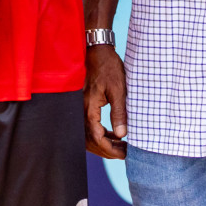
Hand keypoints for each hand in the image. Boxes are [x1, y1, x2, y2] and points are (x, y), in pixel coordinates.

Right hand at [84, 44, 128, 158]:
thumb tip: (122, 135)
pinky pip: (88, 126)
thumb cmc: (108, 67)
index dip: (110, 150)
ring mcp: (80, 108)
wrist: (97, 51)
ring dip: (103, 143)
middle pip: (90, 141)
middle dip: (107, 150)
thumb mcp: (118, 89)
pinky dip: (99, 134)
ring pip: (87, 136)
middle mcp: (81, 111)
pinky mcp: (83, 105)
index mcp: (89, 109)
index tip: (124, 154)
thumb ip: (119, 113)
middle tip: (124, 153)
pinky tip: (112, 133)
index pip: (97, 138)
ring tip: (120, 145)